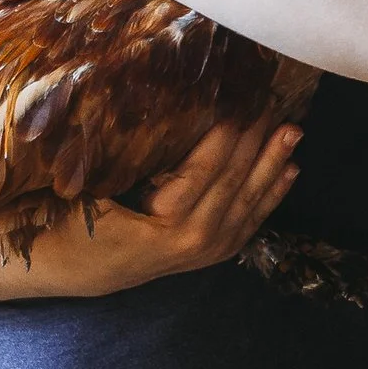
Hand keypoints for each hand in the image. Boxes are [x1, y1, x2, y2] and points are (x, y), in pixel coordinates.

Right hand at [68, 118, 302, 293]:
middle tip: (274, 99)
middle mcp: (193, 242)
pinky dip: (272, 193)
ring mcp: (207, 252)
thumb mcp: (91, 189)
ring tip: (294, 128)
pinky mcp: (214, 254)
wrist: (74, 271)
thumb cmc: (73, 222)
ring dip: (273, 162)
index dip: (226, 135)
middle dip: (257, 139)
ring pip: (249, 201)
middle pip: (233, 182)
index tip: (241, 98)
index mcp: (163, 226)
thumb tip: (160, 105)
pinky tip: (291, 168)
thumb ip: (125, 159)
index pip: (204, 171)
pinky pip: (251, 220)